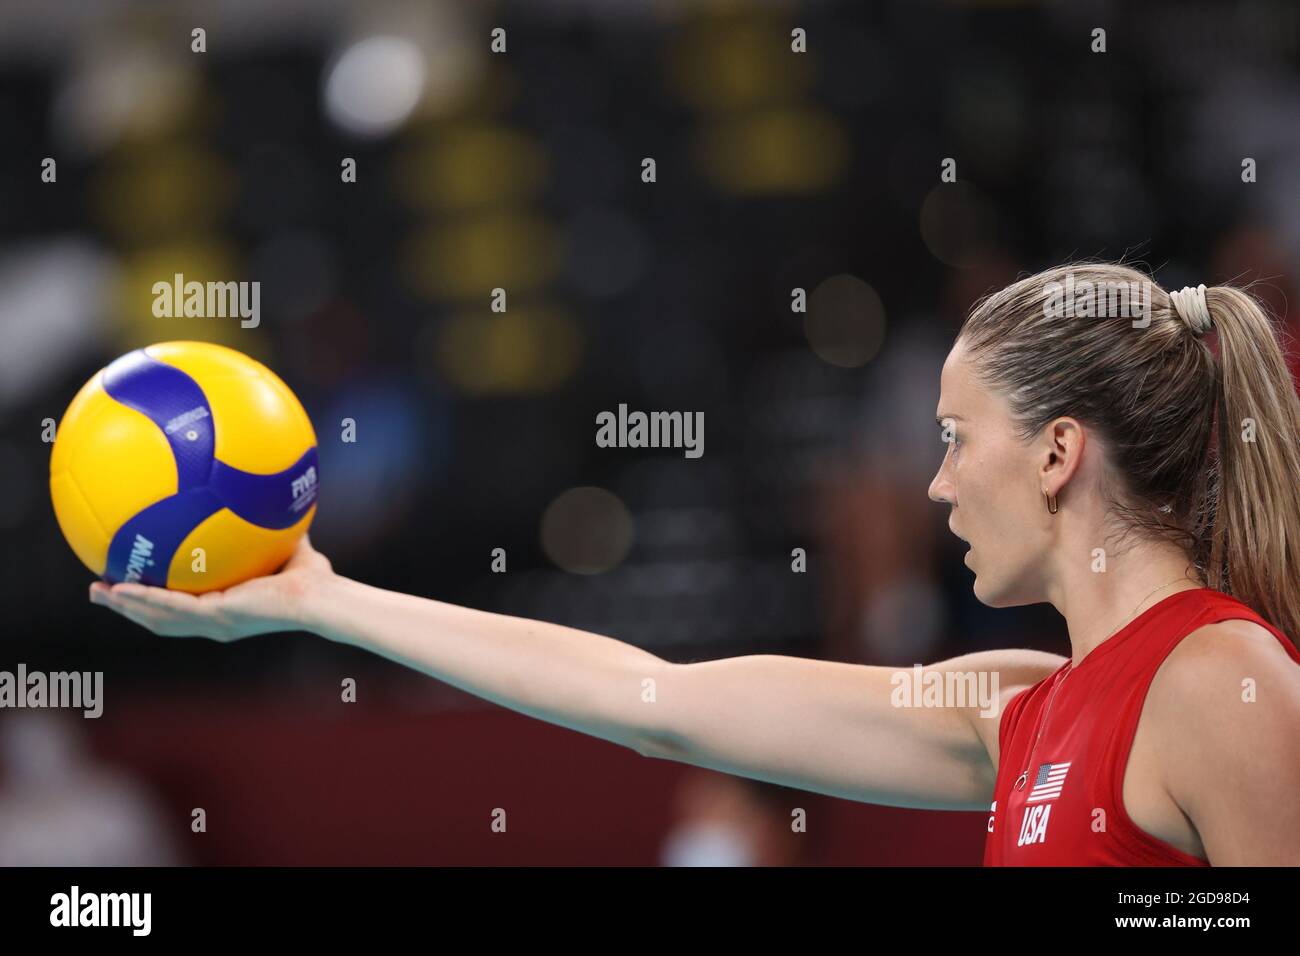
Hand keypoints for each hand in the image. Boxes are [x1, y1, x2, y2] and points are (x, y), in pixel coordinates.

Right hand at [89, 535, 334, 641]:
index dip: (153, 600)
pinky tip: (122, 590)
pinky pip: (172, 607)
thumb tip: (266, 497)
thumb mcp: (286, 548)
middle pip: (159, 618)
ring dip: (127, 606)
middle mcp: (214, 620)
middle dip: (128, 607)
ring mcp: (213, 621)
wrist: (319, 595)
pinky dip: (145, 600)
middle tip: (100, 592)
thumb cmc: (312, 579)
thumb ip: (271, 530)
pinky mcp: (217, 616)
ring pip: (157, 618)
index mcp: (225, 609)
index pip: (181, 607)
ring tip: (97, 593)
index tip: (130, 585)